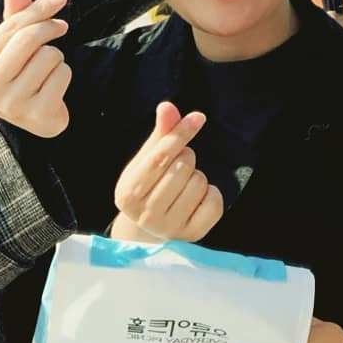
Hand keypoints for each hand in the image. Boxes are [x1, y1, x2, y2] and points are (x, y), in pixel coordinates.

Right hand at [0, 0, 71, 136]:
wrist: (35, 119)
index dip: (39, 8)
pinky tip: (53, 87)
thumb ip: (15, 15)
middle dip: (50, 27)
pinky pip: (62, 75)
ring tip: (47, 69)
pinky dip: (65, 74)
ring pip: (49, 56)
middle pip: (28, 39)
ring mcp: (10, 104)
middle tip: (62, 26)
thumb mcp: (14, 44)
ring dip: (57, 57)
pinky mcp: (35, 115)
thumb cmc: (22, 72)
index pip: (11, 27)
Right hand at [111, 101, 223, 242]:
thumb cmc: (149, 185)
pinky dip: (211, 193)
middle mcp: (146, 214)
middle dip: (185, 158)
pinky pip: (214, 202)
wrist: (150, 231)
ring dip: (197, 176)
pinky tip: (196, 199)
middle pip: (182, 166)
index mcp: (128, 192)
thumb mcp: (148, 159)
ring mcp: (169, 228)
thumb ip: (161, 133)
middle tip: (177, 167)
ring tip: (183, 185)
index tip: (198, 117)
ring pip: (199, 182)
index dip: (180, 134)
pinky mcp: (192, 235)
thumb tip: (168, 106)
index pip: (159, 157)